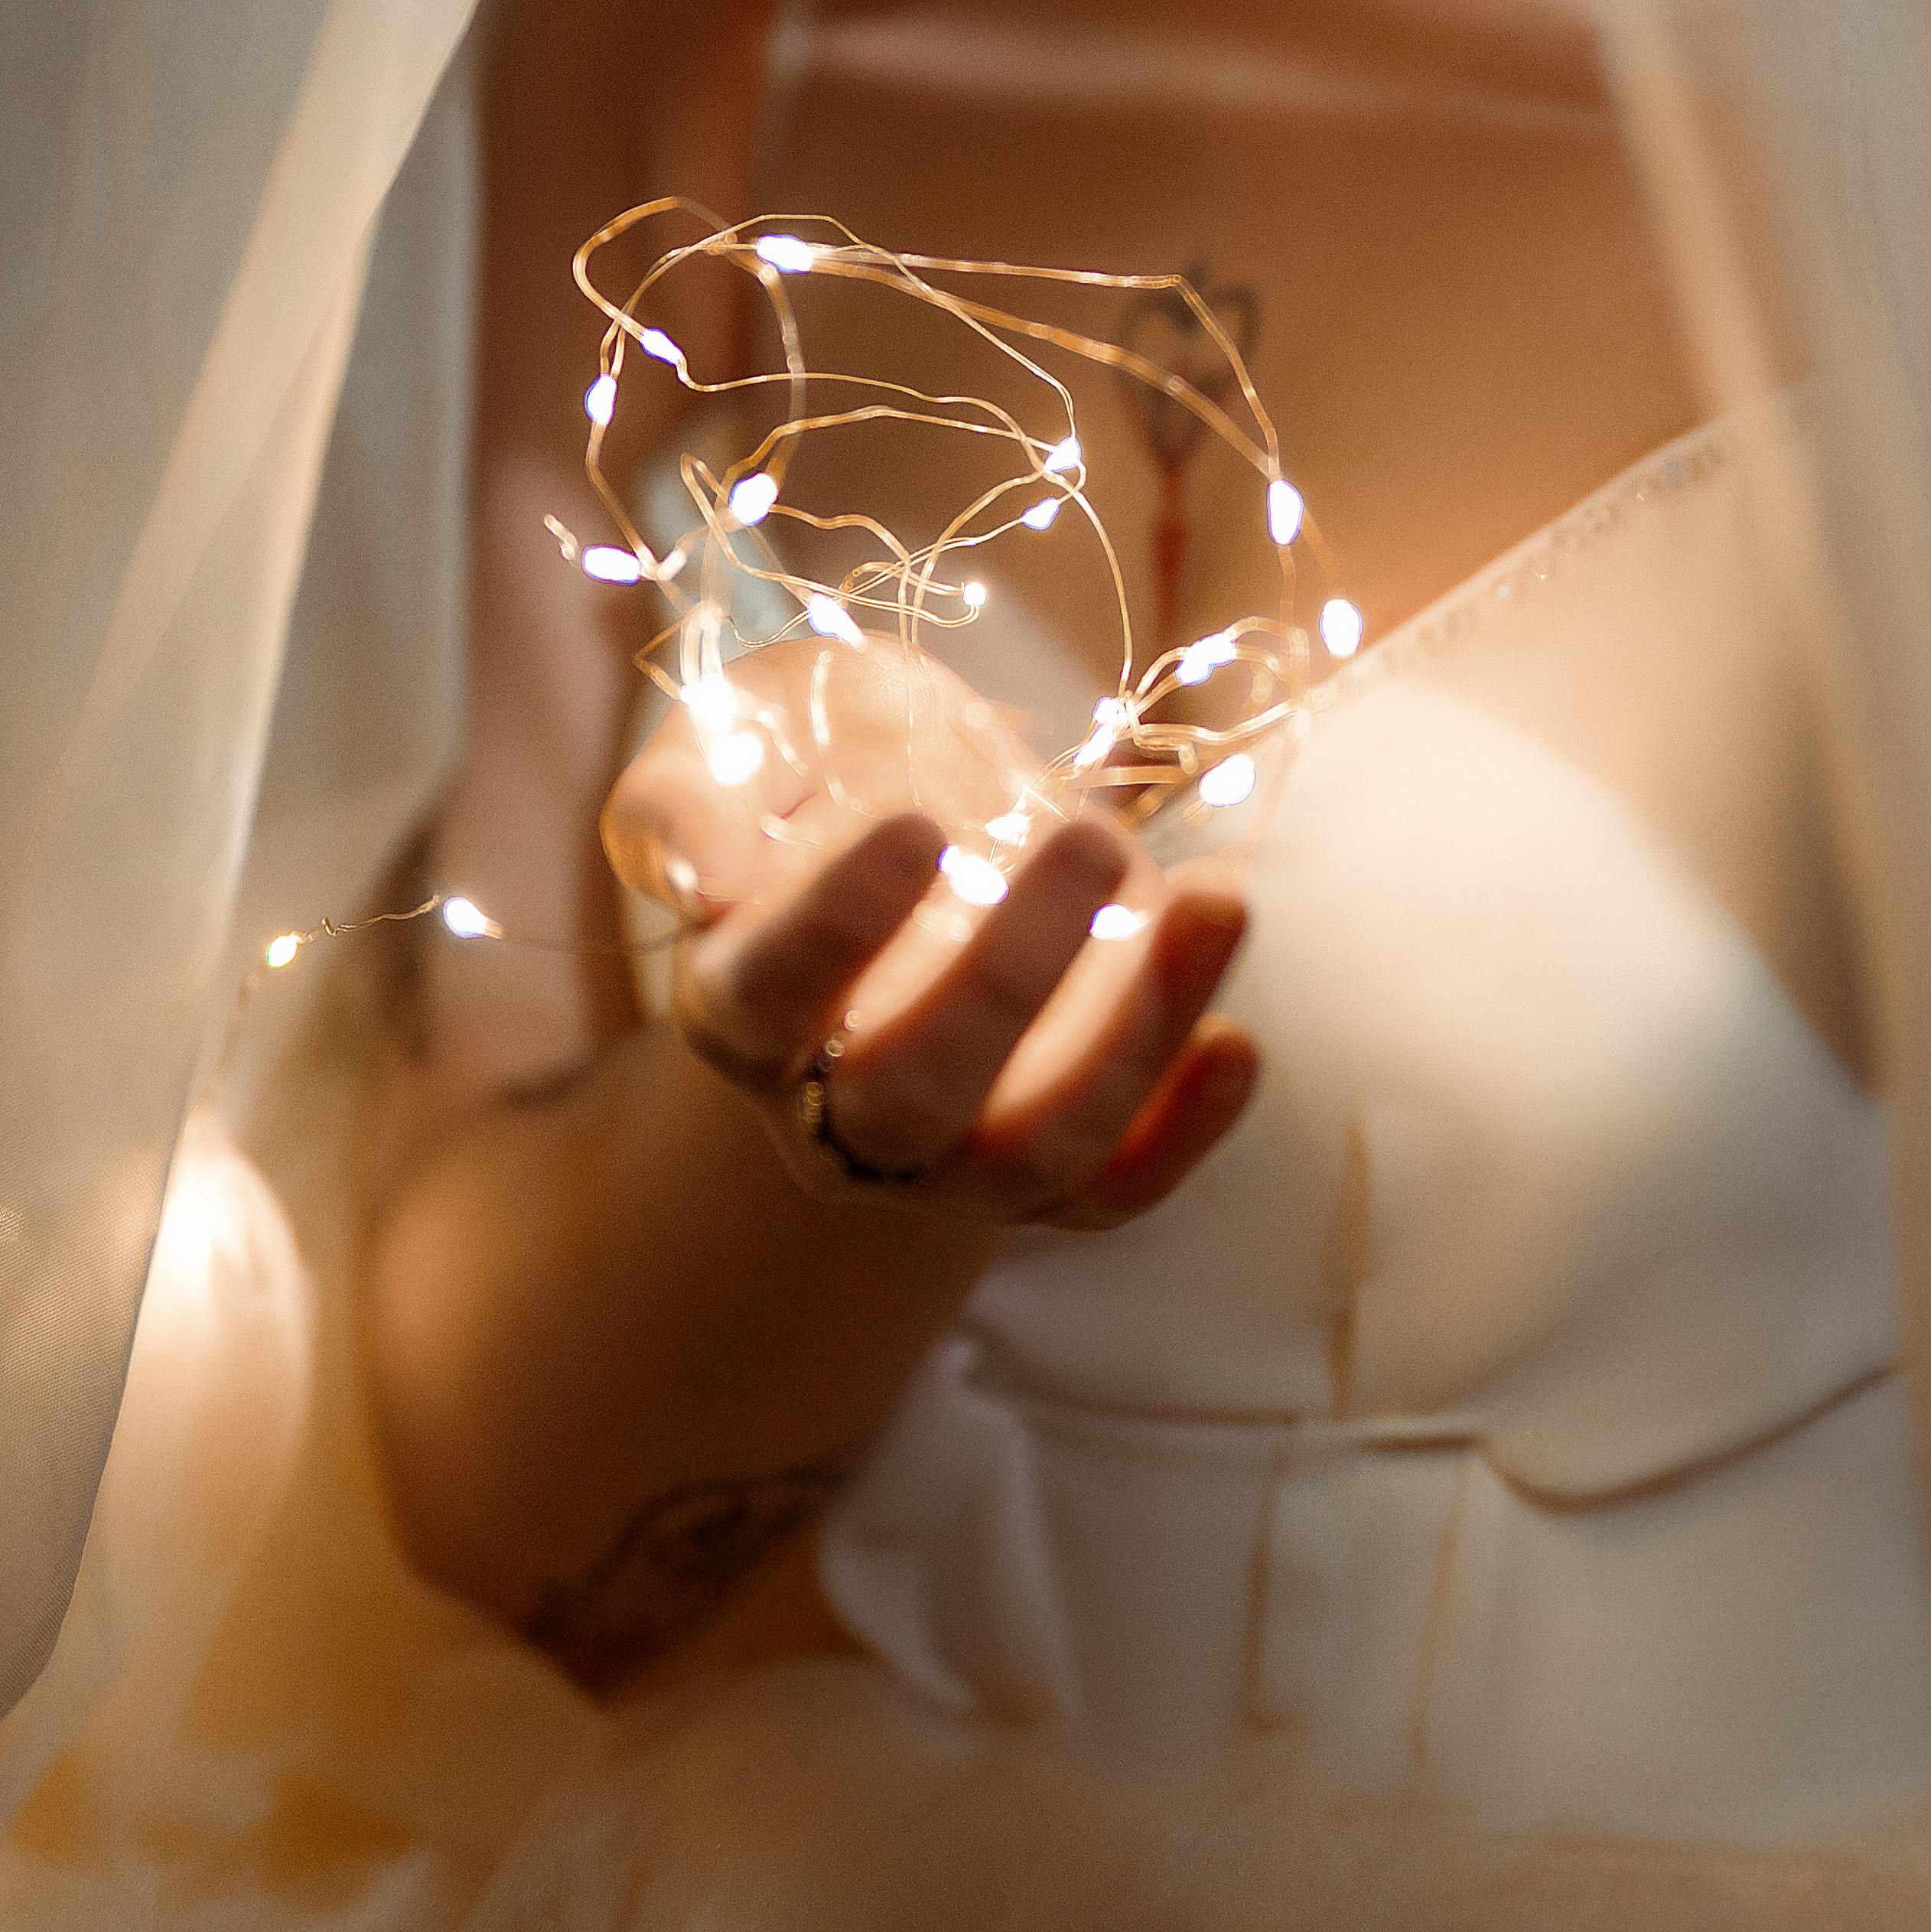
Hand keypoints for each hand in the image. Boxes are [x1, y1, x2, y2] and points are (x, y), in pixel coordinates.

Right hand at [601, 649, 1258, 1228]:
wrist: (914, 830)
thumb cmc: (811, 769)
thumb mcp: (738, 741)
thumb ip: (691, 794)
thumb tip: (701, 878)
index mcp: (735, 1005)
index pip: (771, 990)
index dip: (837, 921)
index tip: (916, 822)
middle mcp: (831, 1108)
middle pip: (910, 1095)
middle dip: (1008, 976)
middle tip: (1091, 838)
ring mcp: (949, 1155)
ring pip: (1035, 1148)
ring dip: (1135, 1038)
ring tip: (1216, 898)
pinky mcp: (1054, 1167)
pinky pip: (1115, 1190)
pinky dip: (1185, 1134)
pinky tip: (1239, 1042)